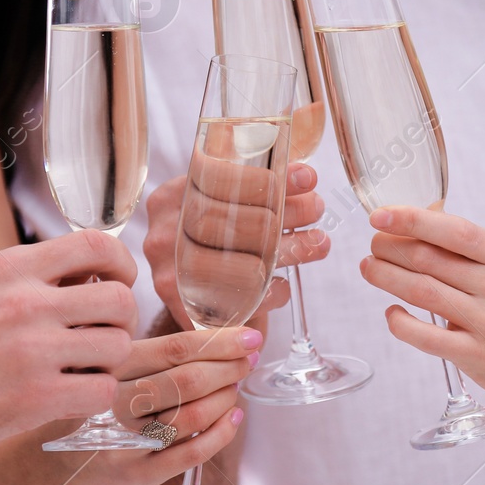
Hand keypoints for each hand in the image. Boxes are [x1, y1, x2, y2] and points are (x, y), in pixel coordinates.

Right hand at [0, 231, 138, 459]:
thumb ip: (19, 273)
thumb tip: (69, 267)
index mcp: (10, 267)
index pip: (97, 244)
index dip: (121, 264)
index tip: (119, 283)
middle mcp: (26, 303)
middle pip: (120, 299)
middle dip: (121, 320)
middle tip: (103, 337)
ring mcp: (32, 351)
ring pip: (118, 347)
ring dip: (109, 361)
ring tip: (84, 369)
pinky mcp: (32, 399)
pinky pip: (100, 392)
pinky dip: (94, 396)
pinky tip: (71, 397)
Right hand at [53, 325, 257, 484]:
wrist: (61, 460)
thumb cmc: (100, 402)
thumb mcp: (109, 366)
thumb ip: (151, 351)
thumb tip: (219, 334)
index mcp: (109, 367)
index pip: (174, 349)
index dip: (219, 342)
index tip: (248, 336)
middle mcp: (113, 404)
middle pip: (187, 381)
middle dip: (228, 367)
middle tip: (248, 359)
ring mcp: (124, 442)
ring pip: (192, 415)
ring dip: (225, 397)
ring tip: (235, 385)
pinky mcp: (136, 475)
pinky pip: (190, 454)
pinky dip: (221, 433)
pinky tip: (233, 417)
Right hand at [143, 161, 328, 330]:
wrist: (198, 297)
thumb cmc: (220, 242)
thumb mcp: (229, 205)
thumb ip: (259, 187)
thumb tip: (303, 174)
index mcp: (172, 197)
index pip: (213, 179)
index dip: (263, 179)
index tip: (307, 178)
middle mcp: (165, 234)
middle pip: (227, 220)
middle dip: (283, 213)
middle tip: (317, 208)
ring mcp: (172, 274)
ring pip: (238, 262)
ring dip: (289, 251)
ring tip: (319, 243)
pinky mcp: (190, 309)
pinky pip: (242, 300)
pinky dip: (273, 292)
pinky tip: (285, 284)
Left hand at [359, 207, 484, 404]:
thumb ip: (481, 256)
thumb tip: (426, 228)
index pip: (455, 230)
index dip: (411, 219)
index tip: (380, 216)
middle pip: (430, 258)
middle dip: (390, 248)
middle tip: (372, 246)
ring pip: (423, 291)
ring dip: (386, 278)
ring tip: (369, 270)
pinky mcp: (480, 358)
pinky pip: (427, 337)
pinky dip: (401, 324)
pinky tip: (392, 315)